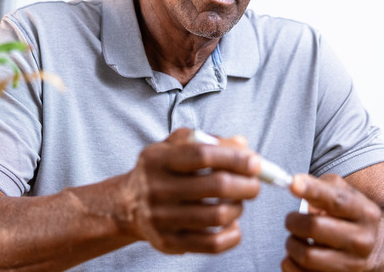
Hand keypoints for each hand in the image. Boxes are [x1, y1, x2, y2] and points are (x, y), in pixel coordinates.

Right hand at [122, 128, 260, 253]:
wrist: (128, 205)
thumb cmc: (161, 170)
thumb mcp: (175, 146)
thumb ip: (208, 141)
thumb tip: (243, 145)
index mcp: (156, 159)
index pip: (202, 155)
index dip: (234, 158)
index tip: (255, 162)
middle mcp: (155, 188)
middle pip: (215, 186)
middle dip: (246, 185)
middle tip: (255, 184)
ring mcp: (160, 218)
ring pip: (218, 215)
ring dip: (238, 208)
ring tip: (238, 202)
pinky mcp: (167, 242)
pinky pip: (212, 244)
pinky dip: (232, 234)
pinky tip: (231, 224)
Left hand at [282, 174, 381, 271]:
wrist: (377, 249)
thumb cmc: (351, 217)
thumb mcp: (346, 194)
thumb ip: (322, 186)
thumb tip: (297, 185)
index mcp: (364, 213)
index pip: (336, 200)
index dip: (312, 190)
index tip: (292, 184)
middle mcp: (361, 240)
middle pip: (314, 227)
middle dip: (293, 221)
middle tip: (292, 220)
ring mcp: (352, 265)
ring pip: (306, 255)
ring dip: (291, 244)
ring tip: (296, 239)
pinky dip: (290, 263)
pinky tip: (296, 256)